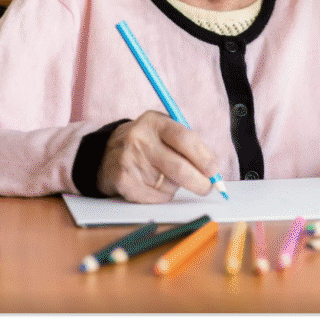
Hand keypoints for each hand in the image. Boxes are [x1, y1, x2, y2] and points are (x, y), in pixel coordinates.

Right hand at [97, 110, 221, 202]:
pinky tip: (152, 183)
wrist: (105, 153)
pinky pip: (155, 197)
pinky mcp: (123, 181)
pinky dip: (162, 195)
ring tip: (165, 176)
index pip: (184, 138)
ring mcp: (129, 160)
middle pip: (178, 167)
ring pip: (169, 184)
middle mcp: (140, 139)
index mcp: (154, 122)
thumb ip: (188, 144)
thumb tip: (213, 171)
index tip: (214, 170)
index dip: (203, 157)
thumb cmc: (147, 143)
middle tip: (207, 187)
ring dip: (176, 186)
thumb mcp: (163, 131)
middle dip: (199, 181)